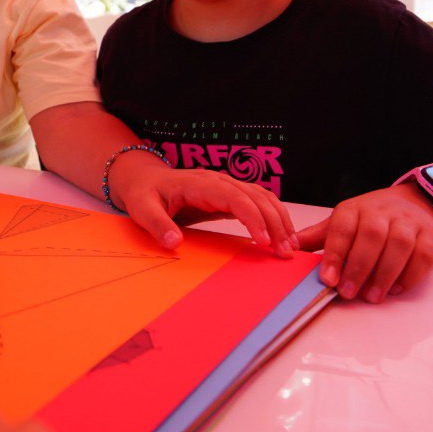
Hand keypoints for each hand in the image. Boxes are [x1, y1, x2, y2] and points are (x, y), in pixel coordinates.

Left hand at [107, 152, 297, 254]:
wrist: (144, 180)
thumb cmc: (144, 193)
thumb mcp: (142, 208)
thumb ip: (157, 225)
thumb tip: (174, 243)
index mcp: (199, 183)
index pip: (234, 197)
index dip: (252, 217)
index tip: (263, 240)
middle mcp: (218, 181)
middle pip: (255, 197)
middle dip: (274, 222)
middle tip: (285, 251)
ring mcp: (226, 186)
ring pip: (262, 197)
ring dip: (279, 220)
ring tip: (290, 246)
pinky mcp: (229, 196)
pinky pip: (257, 203)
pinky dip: (273, 217)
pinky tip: (281, 235)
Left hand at [296, 183, 432, 302]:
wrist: (415, 202)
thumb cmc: (371, 218)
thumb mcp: (343, 221)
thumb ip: (319, 237)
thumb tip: (288, 248)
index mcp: (355, 209)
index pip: (343, 228)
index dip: (334, 254)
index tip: (328, 279)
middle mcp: (383, 212)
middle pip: (372, 236)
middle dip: (359, 267)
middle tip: (349, 292)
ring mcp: (409, 222)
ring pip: (399, 246)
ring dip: (384, 274)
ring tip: (372, 296)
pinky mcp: (430, 235)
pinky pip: (423, 255)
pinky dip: (410, 275)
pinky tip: (395, 289)